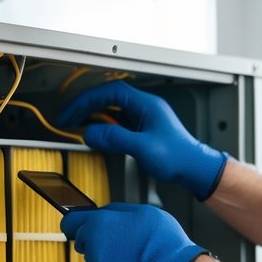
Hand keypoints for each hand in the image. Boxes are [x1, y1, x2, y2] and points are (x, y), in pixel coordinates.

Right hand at [57, 81, 227, 199]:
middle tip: (67, 119)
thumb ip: (115, 139)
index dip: (86, 100)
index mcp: (145, 104)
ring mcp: (143, 117)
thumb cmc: (178, 157)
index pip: (109, 92)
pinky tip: (95, 134)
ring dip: (92, 115)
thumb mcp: (143, 148)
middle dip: (85, 106)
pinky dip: (102, 126)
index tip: (70, 112)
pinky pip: (116, 121)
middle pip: (107, 98)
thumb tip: (90, 133)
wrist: (195, 168)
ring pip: (110, 109)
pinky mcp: (142, 129)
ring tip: (75, 125)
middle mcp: (143, 107)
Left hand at [61, 203, 205, 261]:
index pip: (70, 222)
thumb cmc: (161, 239)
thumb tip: (106, 212)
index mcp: (100, 222)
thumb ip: (117, 211)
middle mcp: (94, 244)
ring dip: (106, 255)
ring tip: (129, 253)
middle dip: (94, 239)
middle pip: (82, 241)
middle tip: (115, 239)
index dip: (75, 223)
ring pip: (94, 258)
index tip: (77, 225)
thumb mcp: (142, 210)